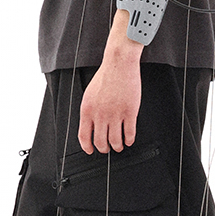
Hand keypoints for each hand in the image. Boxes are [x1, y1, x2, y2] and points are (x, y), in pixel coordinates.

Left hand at [78, 36, 141, 153]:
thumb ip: (89, 112)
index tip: (91, 150)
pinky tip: (129, 140)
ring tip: (119, 146)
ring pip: (115, 141)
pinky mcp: (129, 112)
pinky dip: (129, 140)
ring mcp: (115, 114)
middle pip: (101, 142)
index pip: (84, 136)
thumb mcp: (89, 95)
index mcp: (87, 110)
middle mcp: (100, 114)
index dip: (88, 147)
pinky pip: (129, 133)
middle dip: (104, 149)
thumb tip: (91, 128)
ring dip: (117, 146)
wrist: (118, 65)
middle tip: (107, 149)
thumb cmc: (105, 77)